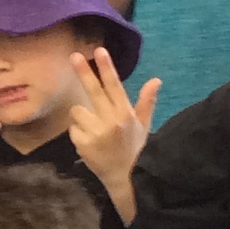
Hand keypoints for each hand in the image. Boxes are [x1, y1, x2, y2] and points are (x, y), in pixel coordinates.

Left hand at [65, 50, 160, 222]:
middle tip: (73, 56)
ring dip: (82, 116)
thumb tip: (156, 79)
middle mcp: (110, 121)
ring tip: (94, 129)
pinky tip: (89, 142)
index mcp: (125, 114)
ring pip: (78, 111)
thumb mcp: (143, 125)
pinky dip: (78, 133)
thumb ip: (146, 101)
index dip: (107, 67)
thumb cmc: (134, 148)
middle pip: (93, 91)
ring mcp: (95, 133)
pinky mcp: (82, 144)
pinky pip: (73, 129)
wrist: (125, 177)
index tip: (99, 50)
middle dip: (84, 72)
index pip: (115, 86)